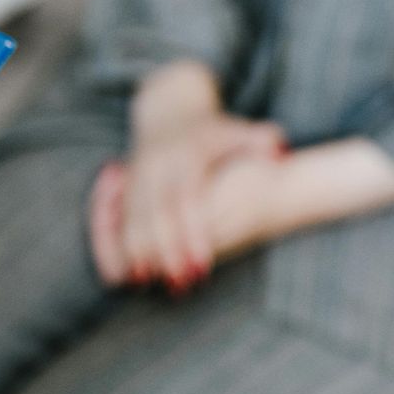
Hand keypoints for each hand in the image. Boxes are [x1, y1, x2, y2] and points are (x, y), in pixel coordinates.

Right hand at [113, 61, 283, 285]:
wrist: (169, 110)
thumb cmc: (213, 131)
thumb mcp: (238, 130)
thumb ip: (261, 141)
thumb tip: (279, 154)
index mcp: (183, 157)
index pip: (188, 201)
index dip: (194, 235)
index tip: (204, 267)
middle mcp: (153, 167)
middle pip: (157, 216)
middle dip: (166, 252)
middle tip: (180, 283)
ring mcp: (134, 176)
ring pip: (132, 220)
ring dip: (138, 253)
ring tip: (149, 283)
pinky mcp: (122, 185)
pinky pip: (114, 219)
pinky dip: (118, 244)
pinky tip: (125, 271)